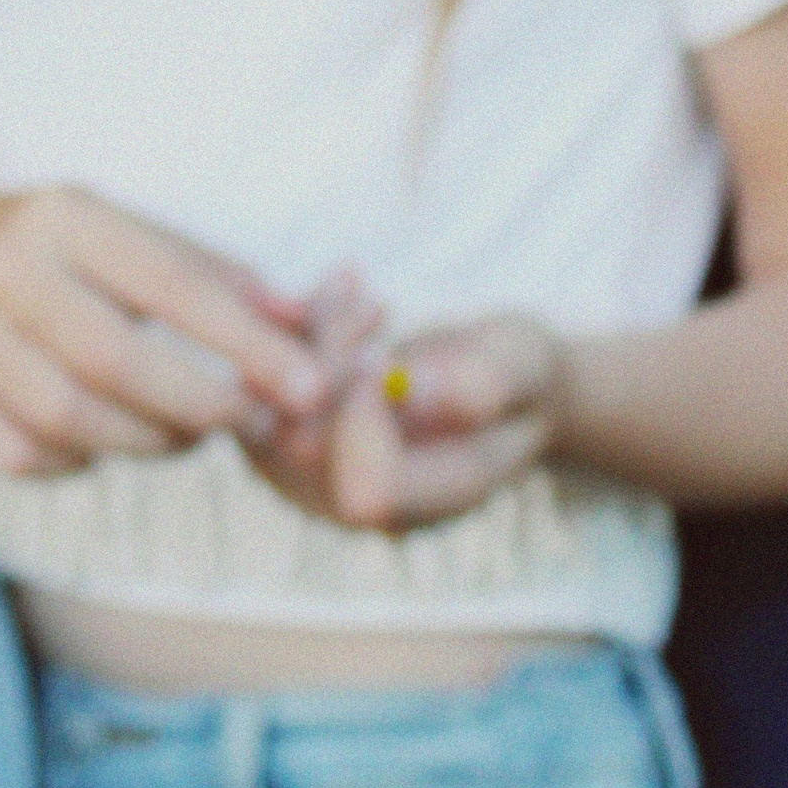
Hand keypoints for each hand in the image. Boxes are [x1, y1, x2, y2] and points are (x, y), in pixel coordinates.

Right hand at [0, 187, 336, 478]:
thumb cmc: (62, 256)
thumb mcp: (130, 236)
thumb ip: (218, 277)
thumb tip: (309, 322)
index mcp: (64, 215)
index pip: (169, 284)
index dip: (247, 342)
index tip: (311, 387)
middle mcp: (3, 268)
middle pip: (114, 360)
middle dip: (201, 405)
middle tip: (254, 424)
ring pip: (70, 418)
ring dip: (150, 441)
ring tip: (190, 434)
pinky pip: (26, 456)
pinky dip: (84, 462)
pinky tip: (110, 441)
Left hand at [252, 314, 561, 532]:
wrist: (497, 381)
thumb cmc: (519, 375)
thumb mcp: (523, 367)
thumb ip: (485, 381)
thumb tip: (415, 389)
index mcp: (434, 501)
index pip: (367, 491)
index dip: (359, 419)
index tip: (380, 353)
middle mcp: (370, 506)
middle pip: (305, 453)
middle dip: (322, 359)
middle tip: (351, 288)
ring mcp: (329, 481)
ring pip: (272, 417)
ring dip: (303, 338)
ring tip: (347, 281)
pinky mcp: (298, 444)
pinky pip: (264, 395)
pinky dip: (289, 336)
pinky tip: (330, 292)